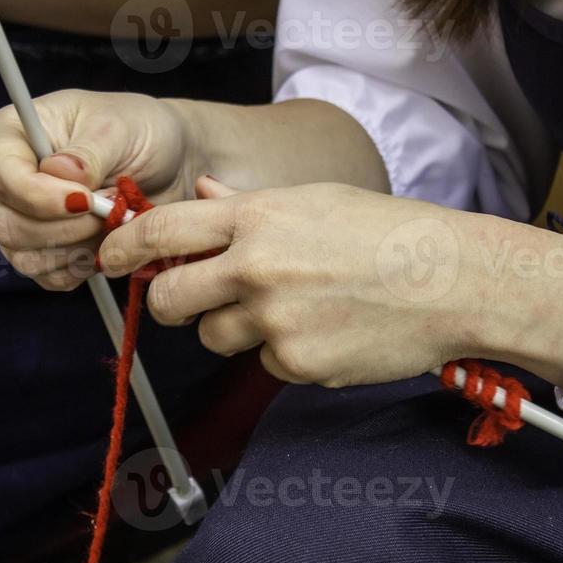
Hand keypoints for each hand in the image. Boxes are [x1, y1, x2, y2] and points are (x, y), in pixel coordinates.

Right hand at [0, 91, 206, 291]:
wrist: (164, 162)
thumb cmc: (137, 130)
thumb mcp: (119, 128)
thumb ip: (88, 152)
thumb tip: (59, 172)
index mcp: (8, 134)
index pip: (4, 177)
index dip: (41, 196)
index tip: (85, 200)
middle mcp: (3, 179)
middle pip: (7, 224)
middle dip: (66, 227)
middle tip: (111, 207)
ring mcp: (15, 219)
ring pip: (26, 257)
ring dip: (80, 247)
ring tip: (113, 218)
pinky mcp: (38, 251)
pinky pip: (48, 276)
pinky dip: (84, 265)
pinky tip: (106, 239)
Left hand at [98, 180, 562, 388]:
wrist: (450, 280)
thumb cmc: (389, 233)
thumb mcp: (314, 200)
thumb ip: (246, 206)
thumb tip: (200, 196)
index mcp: (257, 217)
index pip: (163, 231)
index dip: (125, 248)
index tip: (112, 258)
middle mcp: (255, 267)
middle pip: (169, 301)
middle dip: (171, 304)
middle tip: (192, 301)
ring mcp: (274, 319)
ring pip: (215, 338)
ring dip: (236, 330)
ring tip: (292, 309)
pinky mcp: (296, 363)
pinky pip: (265, 365)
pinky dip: (285, 354)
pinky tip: (326, 331)